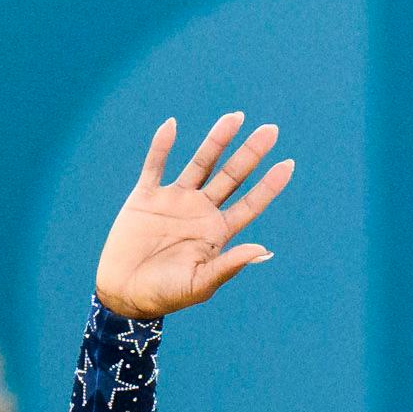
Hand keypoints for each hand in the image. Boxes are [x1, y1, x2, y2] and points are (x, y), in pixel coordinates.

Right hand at [94, 114, 293, 320]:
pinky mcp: (146, 197)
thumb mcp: (200, 284)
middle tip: (271, 130)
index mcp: (217, 232)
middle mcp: (200, 212)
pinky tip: (172, 125)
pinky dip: (161, 146)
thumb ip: (229, 265)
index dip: (269, 185)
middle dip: (250, 153)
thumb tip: (263, 250)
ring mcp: (175, 201)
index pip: (250, 204)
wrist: (124, 294)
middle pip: (231, 176)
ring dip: (217, 141)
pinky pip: (155, 165)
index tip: (288, 164)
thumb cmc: (165, 294)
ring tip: (236, 117)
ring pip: (201, 163)